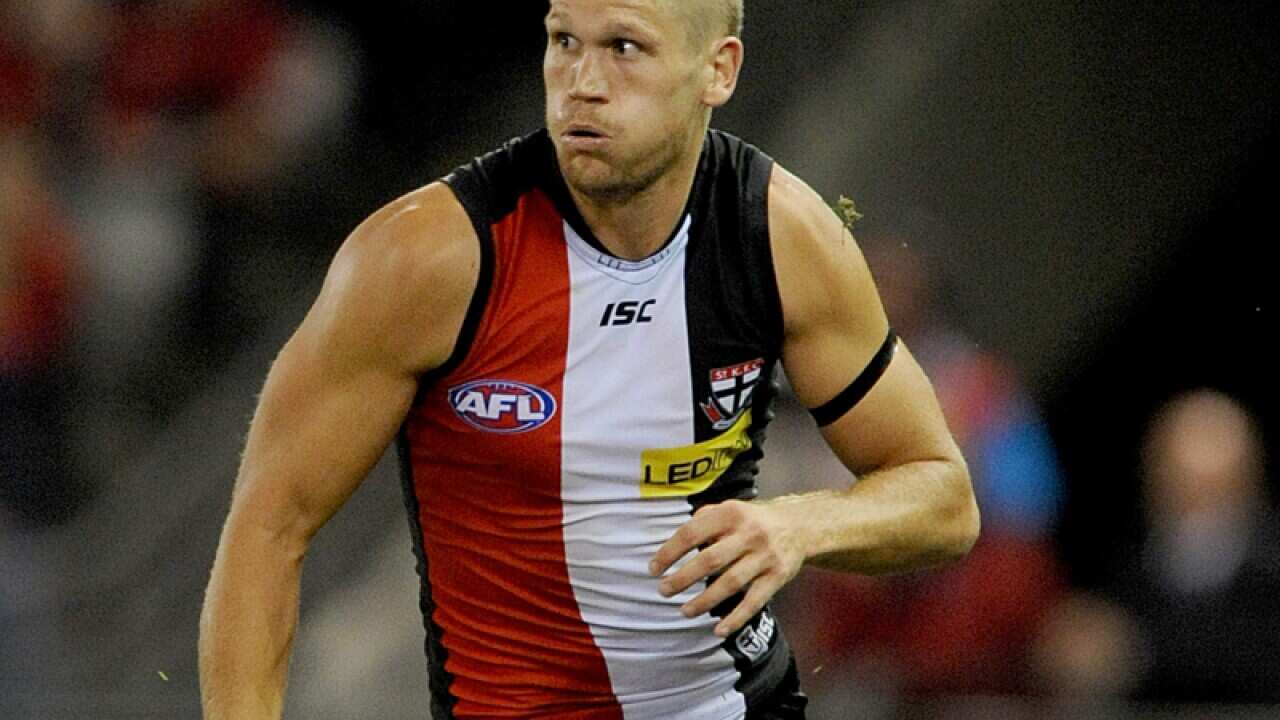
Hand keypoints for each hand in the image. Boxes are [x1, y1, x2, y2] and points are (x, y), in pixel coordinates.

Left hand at [649, 499, 806, 637]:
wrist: (800, 525)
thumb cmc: (752, 520)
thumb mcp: (729, 509)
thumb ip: (703, 522)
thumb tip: (672, 545)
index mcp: (730, 513)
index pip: (692, 533)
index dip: (670, 552)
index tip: (653, 568)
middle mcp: (749, 534)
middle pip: (710, 560)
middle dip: (682, 578)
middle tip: (664, 590)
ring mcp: (765, 557)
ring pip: (730, 583)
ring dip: (704, 601)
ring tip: (684, 611)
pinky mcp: (778, 577)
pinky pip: (754, 602)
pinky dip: (736, 618)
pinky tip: (719, 630)